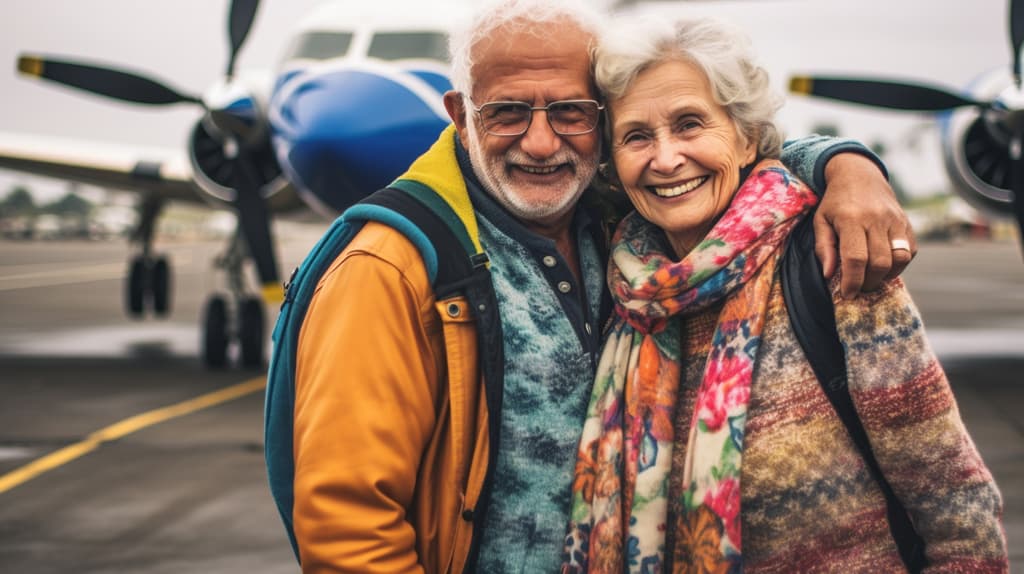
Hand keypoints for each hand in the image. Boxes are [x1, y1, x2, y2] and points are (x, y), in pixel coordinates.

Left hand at [814, 153, 915, 297]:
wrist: (859, 174)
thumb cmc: (835, 202)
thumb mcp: (821, 221)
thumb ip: (823, 248)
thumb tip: (829, 275)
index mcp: (851, 219)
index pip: (855, 258)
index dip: (852, 281)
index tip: (847, 294)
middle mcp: (876, 219)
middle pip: (880, 262)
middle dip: (869, 282)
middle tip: (858, 288)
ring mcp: (895, 220)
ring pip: (900, 259)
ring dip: (887, 276)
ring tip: (871, 279)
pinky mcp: (906, 222)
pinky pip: (910, 251)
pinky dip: (899, 265)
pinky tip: (884, 266)